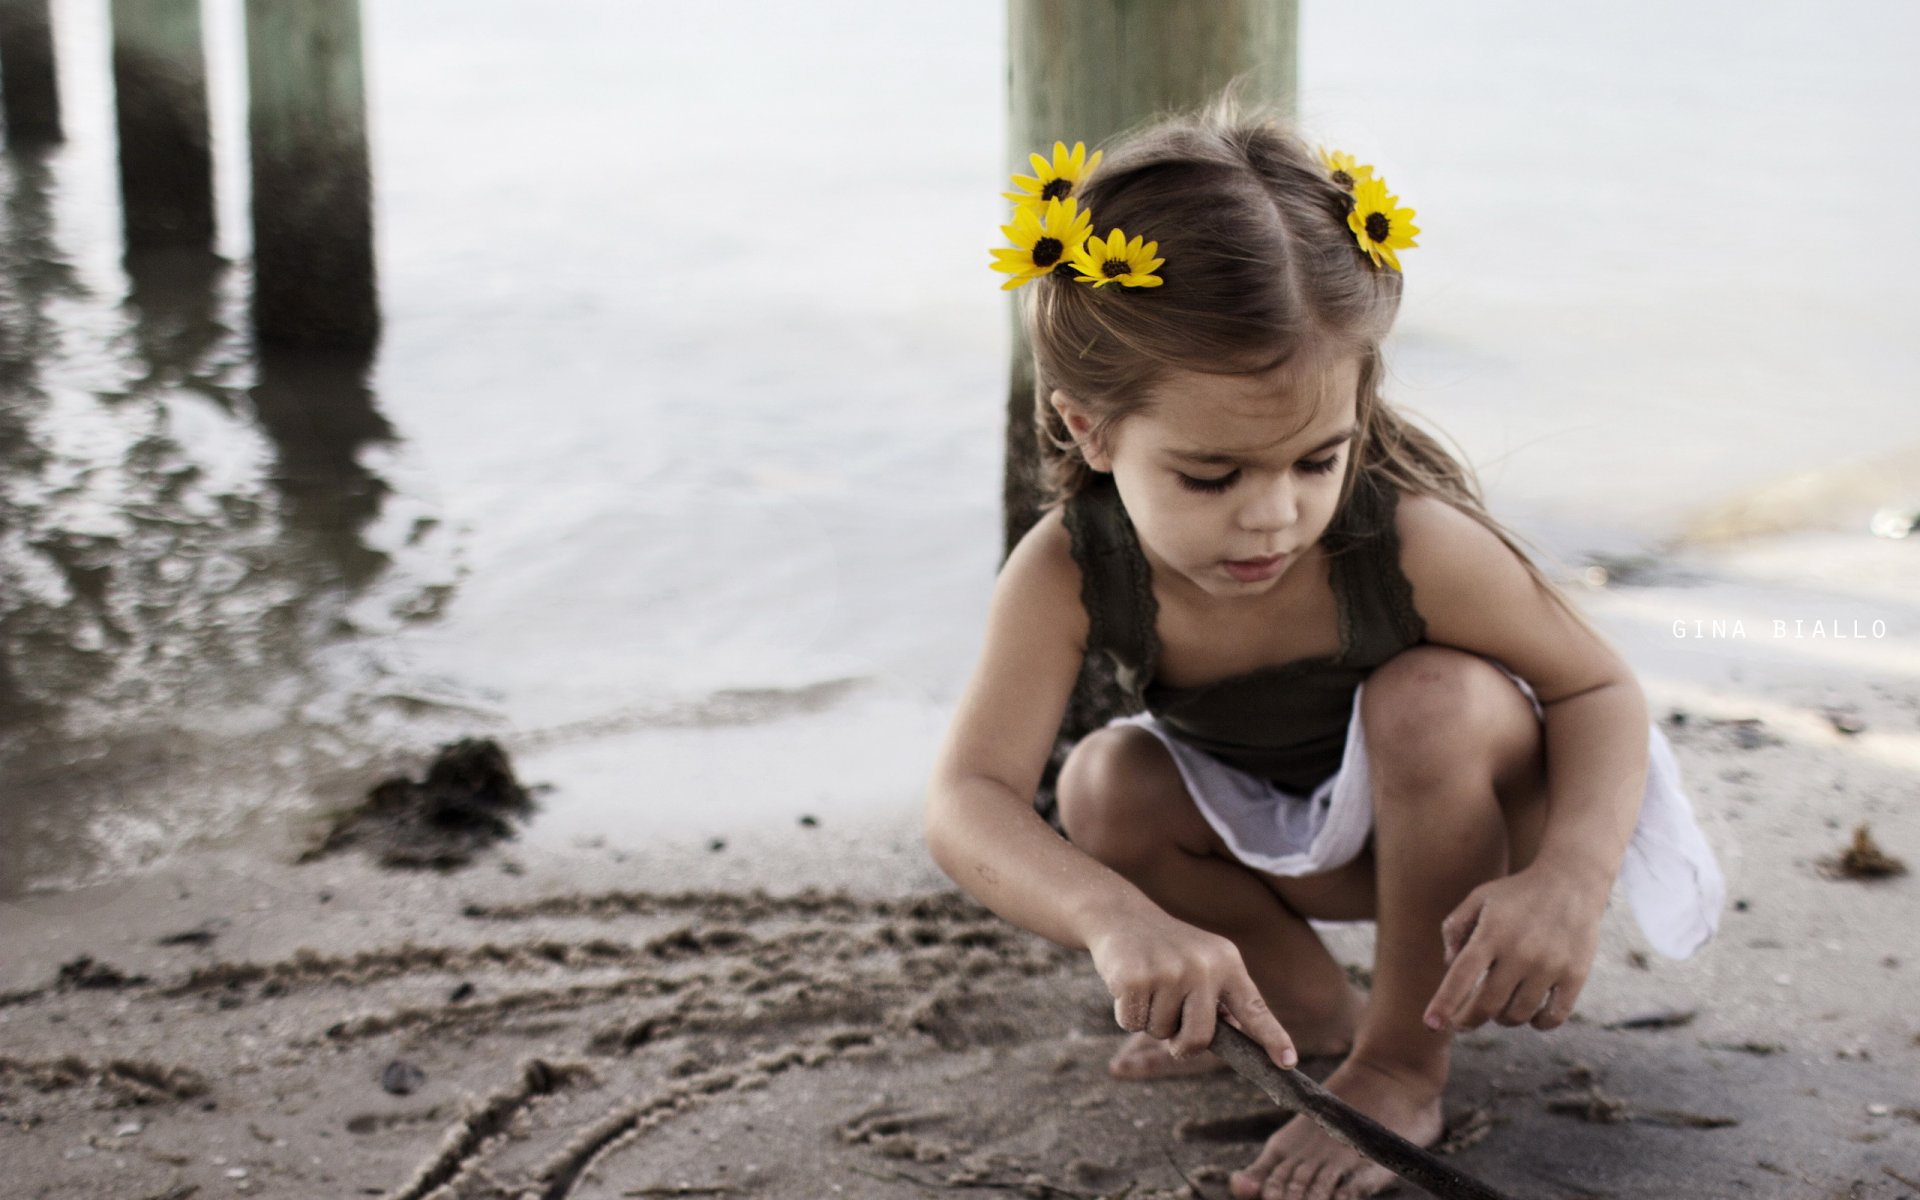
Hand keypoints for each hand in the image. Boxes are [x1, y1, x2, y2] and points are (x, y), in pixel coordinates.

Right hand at [1084, 905, 1297, 1068]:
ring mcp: (1168, 972)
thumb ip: (1221, 998)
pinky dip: (1126, 1013)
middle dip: (1182, 1045)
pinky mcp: (1134, 978)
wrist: (1121, 915)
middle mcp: (1203, 966)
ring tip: (1149, 985)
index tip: (1288, 1061)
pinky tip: (1128, 983)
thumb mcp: (1203, 962)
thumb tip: (1237, 1037)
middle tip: (1171, 1029)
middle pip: (1200, 1038)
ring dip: (1150, 1019)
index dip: (1272, 1037)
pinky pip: (1132, 1023)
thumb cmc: (1167, 948)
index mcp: (1227, 963)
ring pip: (1161, 1032)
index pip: (1254, 1008)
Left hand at [1423, 866, 1609, 1032]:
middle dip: (1468, 1020)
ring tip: (1498, 1009)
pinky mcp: (1575, 975)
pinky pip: (1553, 1017)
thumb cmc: (1517, 893)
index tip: (1431, 1025)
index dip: (1444, 1004)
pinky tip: (1530, 1016)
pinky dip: (1538, 1024)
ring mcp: (1550, 966)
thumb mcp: (1479, 898)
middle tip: (1462, 1023)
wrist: (1571, 881)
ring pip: (1518, 1015)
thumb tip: (1450, 966)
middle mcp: (1520, 952)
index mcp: (1492, 933)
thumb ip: (1455, 928)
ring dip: (1502, 1019)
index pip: (1461, 977)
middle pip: (1487, 1005)